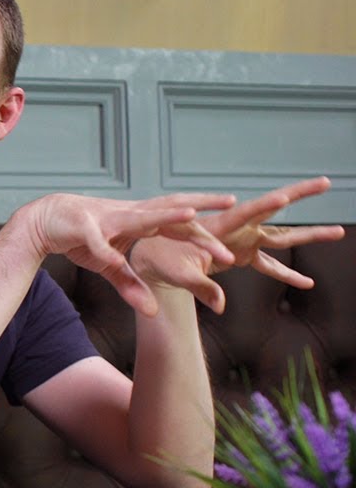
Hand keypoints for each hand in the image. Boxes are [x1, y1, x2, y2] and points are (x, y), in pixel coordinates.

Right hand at [17, 192, 236, 315]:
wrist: (42, 221)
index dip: (204, 226)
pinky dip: (105, 252)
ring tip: (190, 215)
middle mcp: (127, 214)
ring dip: (164, 216)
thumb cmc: (80, 239)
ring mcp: (106, 218)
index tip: (234, 225)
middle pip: (169, 209)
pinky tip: (114, 260)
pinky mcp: (82, 227)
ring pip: (140, 217)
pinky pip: (97, 243)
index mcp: (138, 220)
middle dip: (200, 208)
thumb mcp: (109, 266)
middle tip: (231, 204)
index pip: (177, 221)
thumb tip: (154, 312)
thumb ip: (131, 285)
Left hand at [129, 177, 345, 312]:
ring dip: (309, 234)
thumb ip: (200, 287)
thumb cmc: (158, 258)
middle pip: (273, 209)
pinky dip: (286, 273)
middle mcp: (235, 227)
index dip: (268, 203)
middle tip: (326, 181)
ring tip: (339, 231)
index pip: (248, 210)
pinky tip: (307, 283)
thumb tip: (221, 306)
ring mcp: (240, 240)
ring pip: (280, 236)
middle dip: (300, 194)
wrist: (151, 258)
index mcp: (219, 224)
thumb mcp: (176, 273)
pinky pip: (268, 264)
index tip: (286, 194)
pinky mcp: (240, 254)